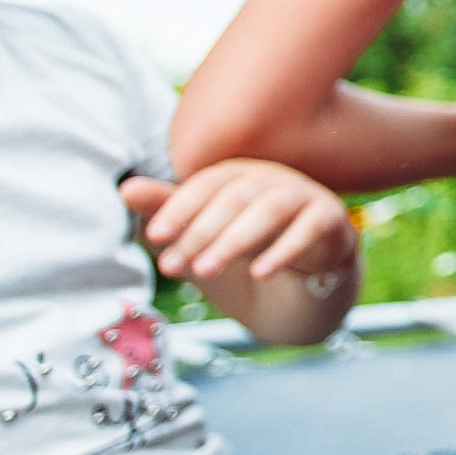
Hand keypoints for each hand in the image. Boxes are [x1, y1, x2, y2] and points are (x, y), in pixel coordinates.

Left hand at [123, 159, 356, 284]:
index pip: (207, 184)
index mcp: (239, 175)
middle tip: (172, 266)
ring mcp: (305, 195)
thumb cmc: (244, 249)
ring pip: (271, 209)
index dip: (179, 208)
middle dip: (201, 231)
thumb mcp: (202, 235)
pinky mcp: (331, 219)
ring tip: (206, 270)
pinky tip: (260, 273)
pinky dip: (284, 250)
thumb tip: (124, 188)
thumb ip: (168, 211)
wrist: (303, 280)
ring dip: (235, 239)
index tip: (154, 237)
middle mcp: (273, 178)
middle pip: (236, 197)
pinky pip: (310, 229)